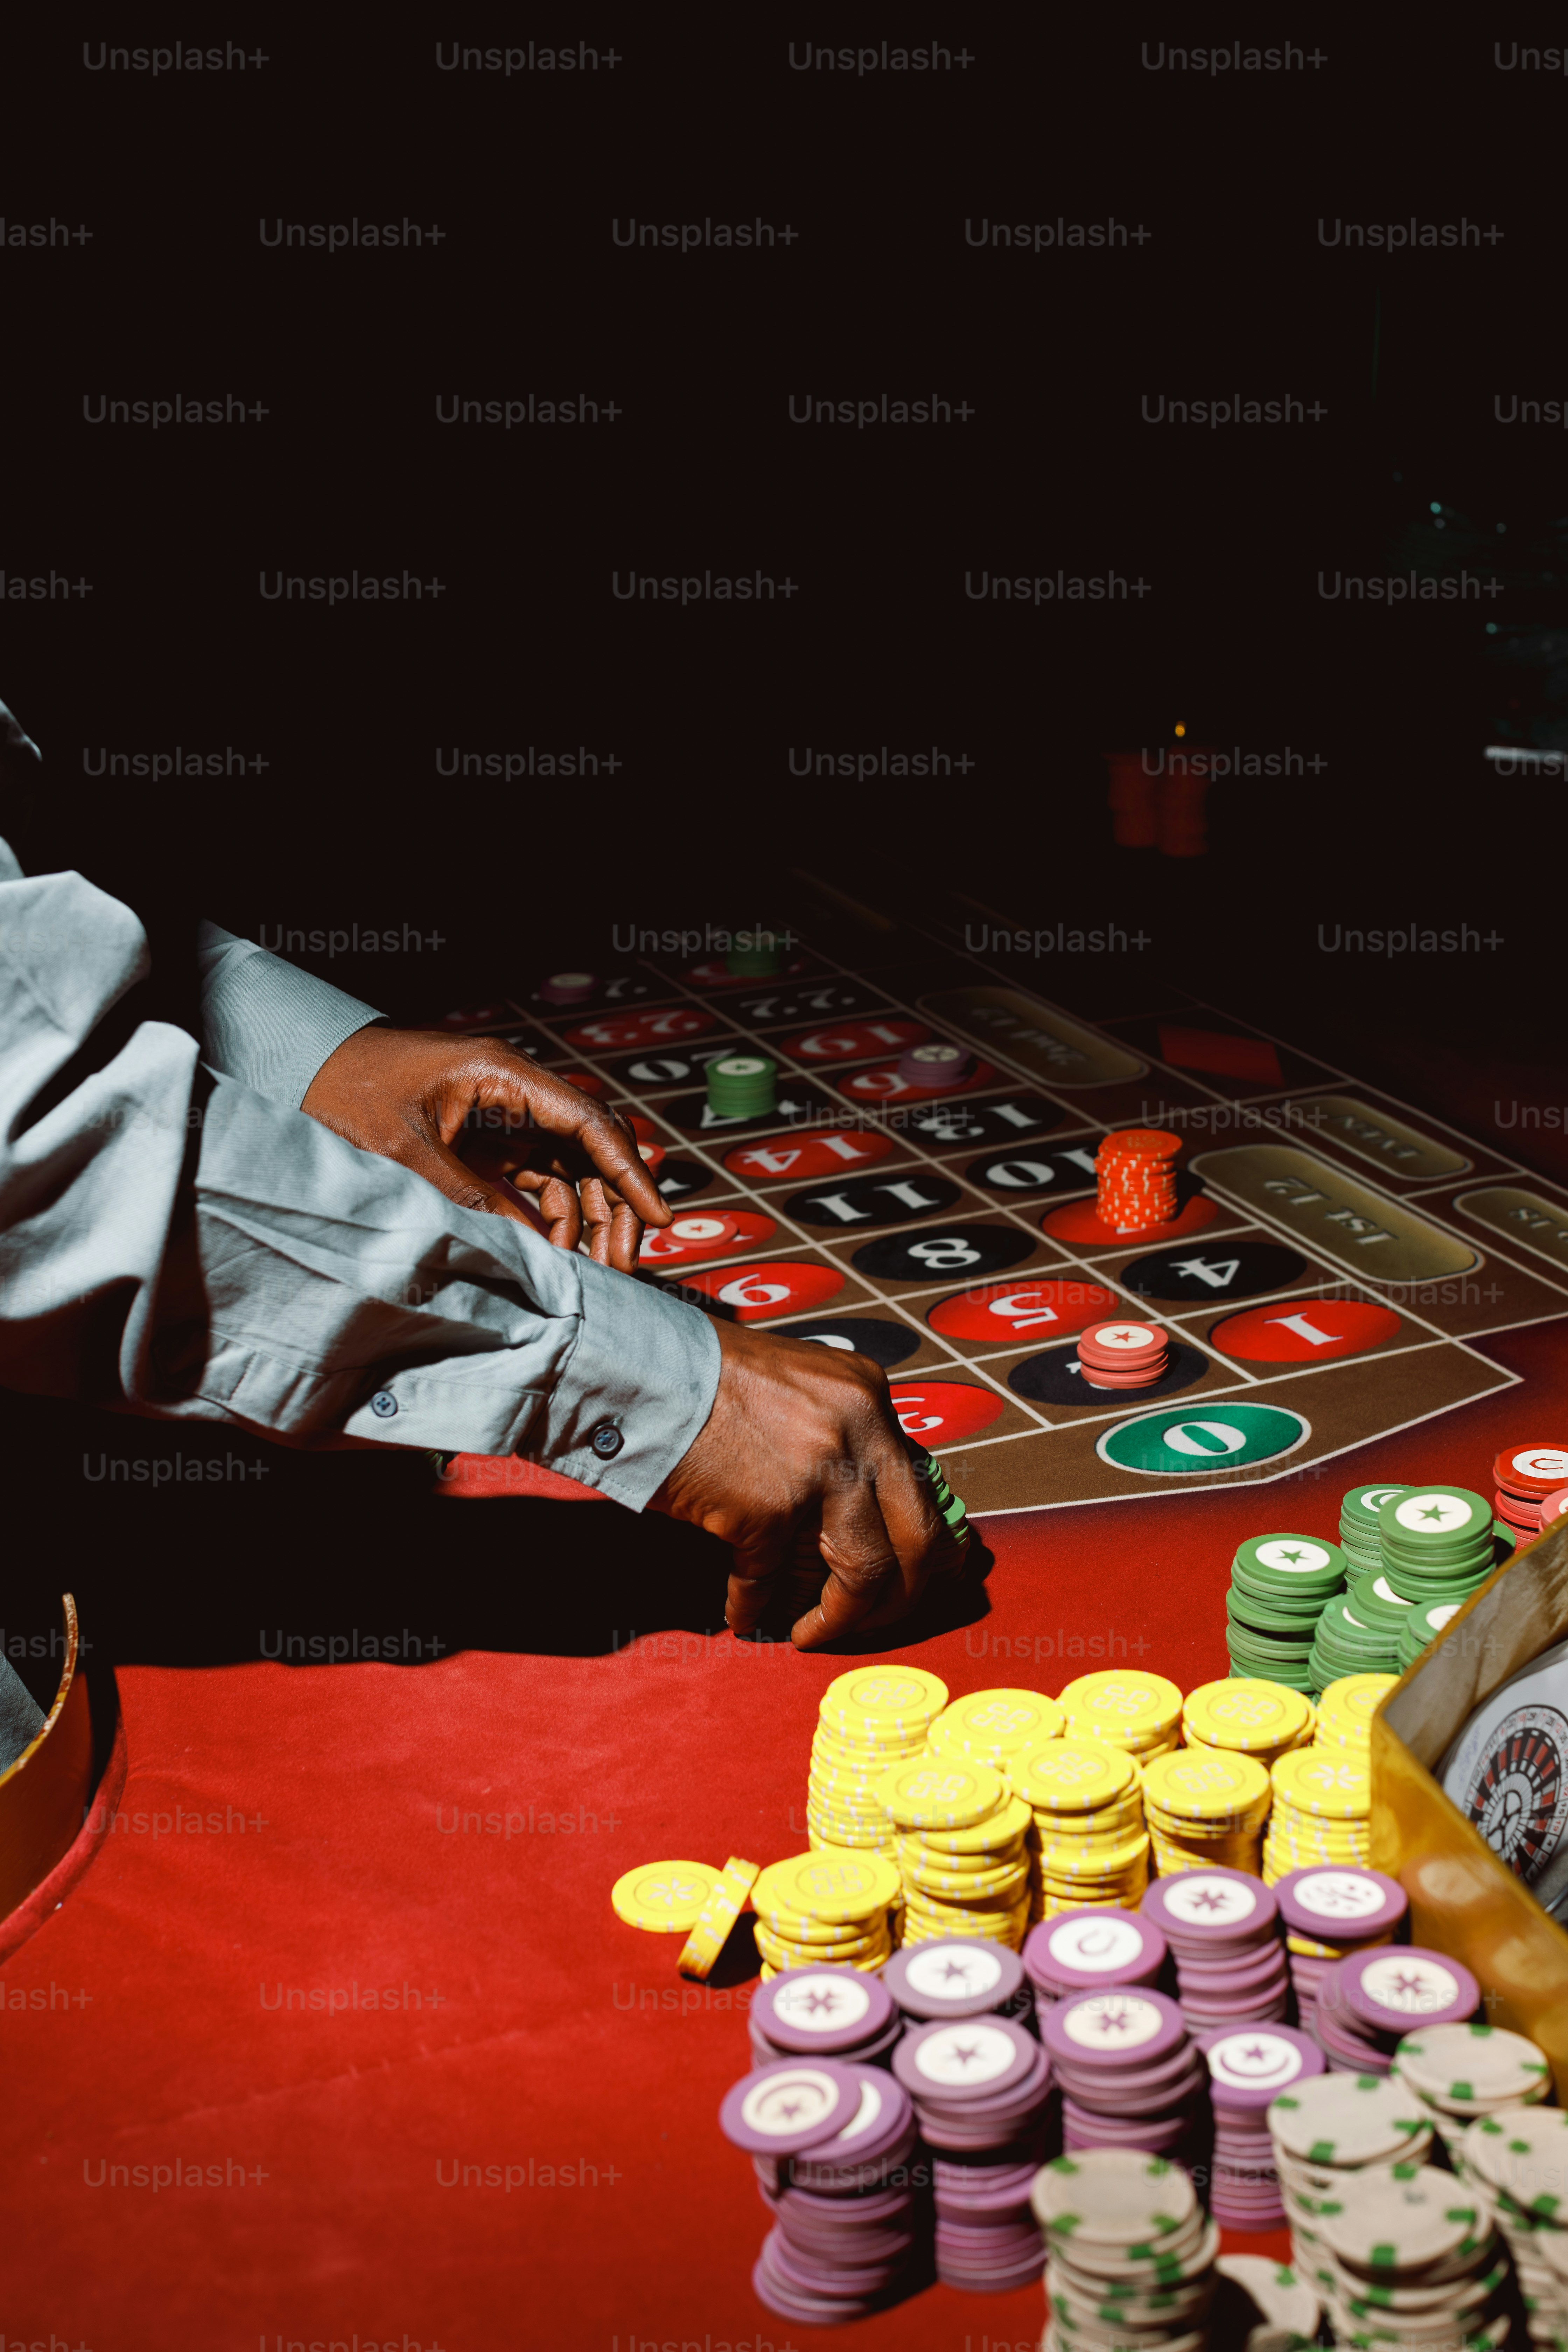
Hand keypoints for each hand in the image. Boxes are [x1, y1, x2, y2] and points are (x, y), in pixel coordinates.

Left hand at [301, 1026, 668, 1271]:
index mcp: (503, 1077)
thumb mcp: (405, 1152)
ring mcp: (502, 1120)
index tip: (658, 1215)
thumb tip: (528, 1248)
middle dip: (612, 1206)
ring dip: (584, 1219)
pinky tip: (552, 1255)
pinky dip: (548, 1220)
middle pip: (590, 1149)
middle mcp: (514, 1095)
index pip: (588, 1123)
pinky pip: (535, 1183)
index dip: (629, 1171)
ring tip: (591, 1269)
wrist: (300, 1071)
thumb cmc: (346, 1094)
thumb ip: (467, 1197)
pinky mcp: (486, 1145)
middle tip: (622, 1263)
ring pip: (567, 1171)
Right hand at [650, 1319, 964, 1649]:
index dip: (927, 1544)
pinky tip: (743, 1618)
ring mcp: (820, 1470)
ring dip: (843, 1616)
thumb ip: (837, 1434)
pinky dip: (755, 1607)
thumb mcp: (797, 1387)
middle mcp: (861, 1428)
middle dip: (904, 1594)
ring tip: (813, 1632)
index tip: (915, 1578)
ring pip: (866, 1571)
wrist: (639, 1367)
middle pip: (920, 1536)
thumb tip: (858, 1509)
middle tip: (877, 1619)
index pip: (923, 1485)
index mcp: (868, 1394)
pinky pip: (770, 1580)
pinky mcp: (768, 1508)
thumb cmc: (704, 1376)